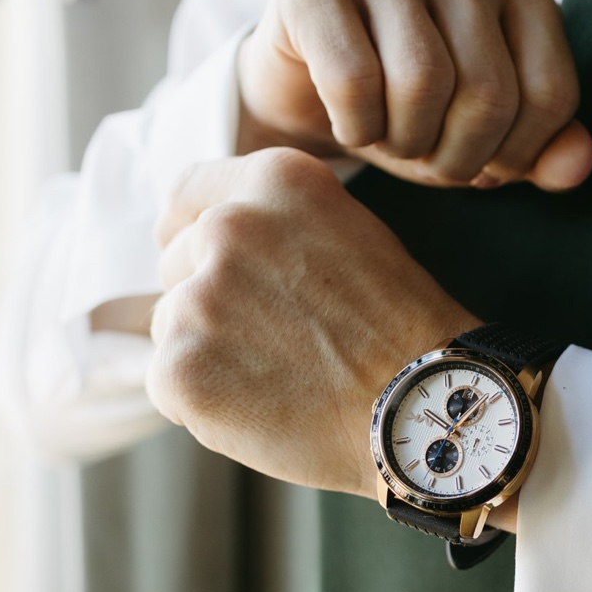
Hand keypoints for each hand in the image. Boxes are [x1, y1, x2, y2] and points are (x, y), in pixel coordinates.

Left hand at [147, 147, 479, 495]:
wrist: (424, 409)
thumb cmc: (404, 333)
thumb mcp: (352, 236)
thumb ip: (281, 224)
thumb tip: (207, 237)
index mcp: (277, 183)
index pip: (188, 192)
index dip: (196, 231)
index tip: (216, 265)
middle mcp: (230, 226)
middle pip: (176, 261)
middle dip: (209, 298)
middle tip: (275, 341)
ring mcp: (199, 298)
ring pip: (170, 323)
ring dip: (207, 350)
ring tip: (280, 378)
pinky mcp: (180, 367)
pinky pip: (168, 382)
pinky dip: (205, 402)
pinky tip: (265, 408)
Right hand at [237, 0, 591, 191]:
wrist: (306, 88)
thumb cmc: (409, 111)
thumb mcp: (485, 141)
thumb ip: (540, 153)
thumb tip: (578, 166)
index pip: (551, 95)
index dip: (517, 157)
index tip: (483, 165)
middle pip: (490, 93)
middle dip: (460, 158)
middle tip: (430, 162)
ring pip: (424, 83)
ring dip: (407, 144)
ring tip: (393, 142)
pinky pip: (354, 80)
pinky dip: (356, 128)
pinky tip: (351, 125)